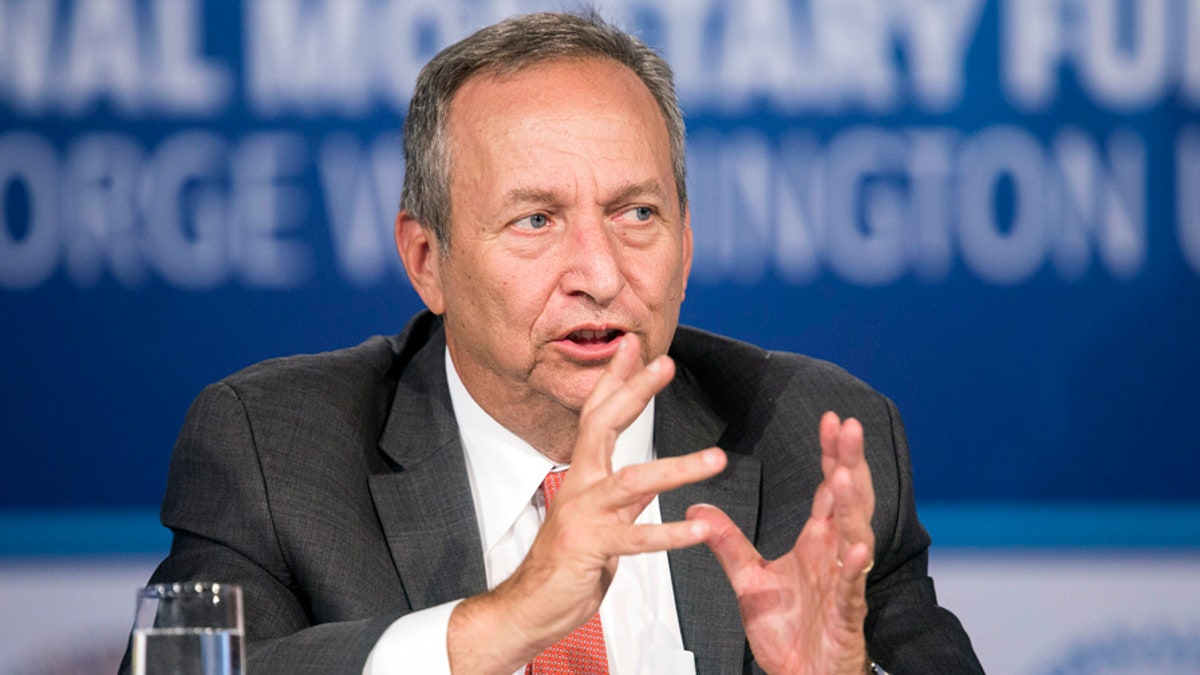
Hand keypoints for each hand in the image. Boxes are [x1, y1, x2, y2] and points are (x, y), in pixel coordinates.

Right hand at [448, 333, 726, 673]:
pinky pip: (637, 538)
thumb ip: (622, 498)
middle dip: (635, 392)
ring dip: (678, 468)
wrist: (530, 608)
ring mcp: (584, 515)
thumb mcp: (599, 521)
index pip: (597, 415)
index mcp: (583, 475)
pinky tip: (701, 529)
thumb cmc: (565, 564)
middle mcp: (581, 486)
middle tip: (664, 363)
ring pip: (633, 481)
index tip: (634, 347)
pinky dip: (671, 534)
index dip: (616, 380)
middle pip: (604, 426)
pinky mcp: (591, 547)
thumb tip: (650, 479)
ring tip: (717, 459)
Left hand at [687, 412, 874, 674]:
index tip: (833, 420)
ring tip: (847, 473)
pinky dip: (855, 567)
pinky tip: (857, 548)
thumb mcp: (748, 579)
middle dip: (851, 462)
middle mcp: (836, 555)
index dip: (833, 454)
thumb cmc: (788, 632)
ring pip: (855, 536)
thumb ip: (728, 542)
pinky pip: (852, 588)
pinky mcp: (846, 614)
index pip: (829, 488)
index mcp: (818, 543)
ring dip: (853, 505)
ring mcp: (844, 583)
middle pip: (849, 500)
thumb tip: (700, 507)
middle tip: (850, 425)